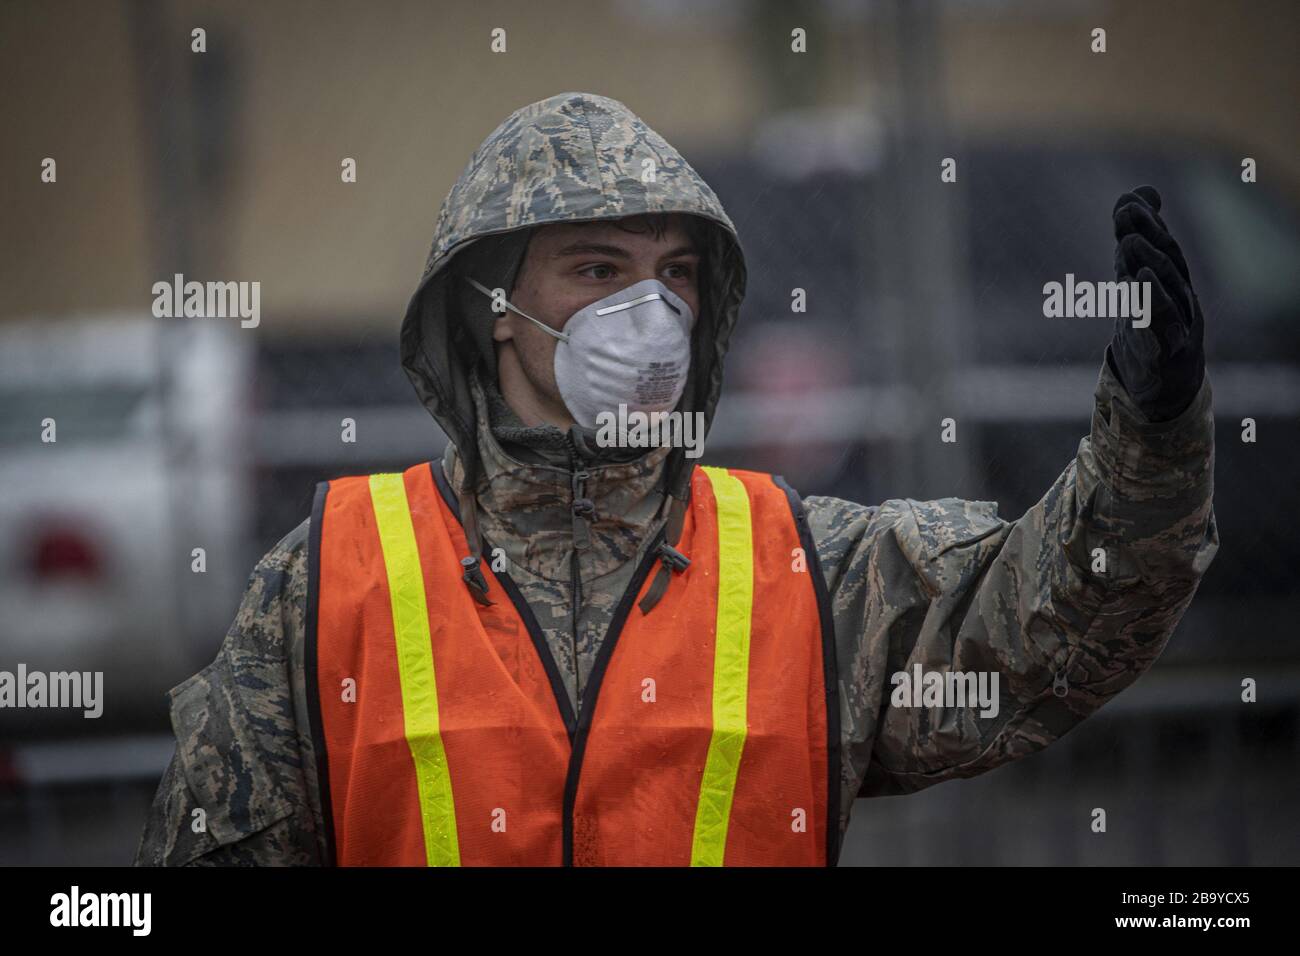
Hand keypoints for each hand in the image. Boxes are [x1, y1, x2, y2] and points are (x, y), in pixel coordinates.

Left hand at [1109, 185, 1205, 420]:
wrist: (1167, 385)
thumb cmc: (1152, 327)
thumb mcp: (1137, 282)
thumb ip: (1135, 242)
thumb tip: (1135, 195)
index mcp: (1172, 282)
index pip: (1162, 247)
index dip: (1146, 223)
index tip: (1125, 201)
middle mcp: (1180, 298)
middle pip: (1166, 262)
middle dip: (1147, 235)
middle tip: (1124, 215)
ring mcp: (1177, 324)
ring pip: (1166, 290)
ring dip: (1146, 263)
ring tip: (1126, 242)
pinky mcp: (1166, 350)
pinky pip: (1161, 324)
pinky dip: (1150, 301)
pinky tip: (1135, 282)